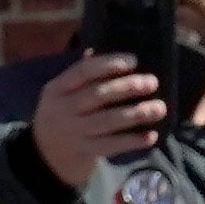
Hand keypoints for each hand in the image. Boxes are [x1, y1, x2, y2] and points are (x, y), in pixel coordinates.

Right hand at [28, 50, 167, 193]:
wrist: (45, 155)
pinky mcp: (85, 152)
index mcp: (57, 88)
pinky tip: (151, 135)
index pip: (83, 71)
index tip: (134, 60)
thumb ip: (80, 74)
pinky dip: (132, 141)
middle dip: (127, 87)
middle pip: (98, 95)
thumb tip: (99, 48)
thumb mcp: (61, 93)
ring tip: (159, 108)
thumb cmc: (62, 114)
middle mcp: (63, 109)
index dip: (109, 64)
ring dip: (136, 114)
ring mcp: (74, 132)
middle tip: (152, 82)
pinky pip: (112, 146)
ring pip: (108, 121)